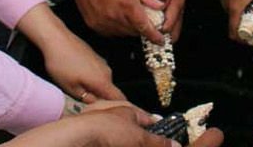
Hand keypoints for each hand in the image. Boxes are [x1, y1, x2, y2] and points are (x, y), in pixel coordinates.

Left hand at [46, 33, 123, 106]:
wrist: (56, 39)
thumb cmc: (61, 61)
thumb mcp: (69, 87)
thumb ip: (85, 99)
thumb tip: (92, 103)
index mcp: (102, 81)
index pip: (119, 98)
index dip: (116, 108)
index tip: (108, 112)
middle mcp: (106, 71)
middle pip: (109, 91)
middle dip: (99, 98)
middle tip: (83, 101)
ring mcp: (101, 63)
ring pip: (102, 81)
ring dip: (93, 87)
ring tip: (75, 86)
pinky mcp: (95, 57)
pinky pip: (97, 72)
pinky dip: (89, 77)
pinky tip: (74, 75)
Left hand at [50, 103, 179, 146]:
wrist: (77, 137)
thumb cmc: (106, 129)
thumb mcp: (139, 138)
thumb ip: (157, 142)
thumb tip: (175, 145)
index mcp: (127, 109)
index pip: (147, 118)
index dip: (156, 127)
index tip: (164, 137)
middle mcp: (113, 114)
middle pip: (132, 127)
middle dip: (141, 137)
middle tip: (149, 144)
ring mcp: (99, 125)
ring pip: (118, 134)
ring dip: (126, 141)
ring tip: (131, 144)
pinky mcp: (91, 136)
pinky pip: (107, 139)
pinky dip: (112, 142)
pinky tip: (112, 145)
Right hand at [66, 0, 164, 40]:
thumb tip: (160, 6)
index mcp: (127, 5)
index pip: (144, 27)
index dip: (154, 36)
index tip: (160, 40)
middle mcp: (114, 16)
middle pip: (134, 31)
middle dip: (142, 28)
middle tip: (144, 19)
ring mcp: (102, 22)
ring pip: (122, 33)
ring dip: (129, 28)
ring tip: (128, 14)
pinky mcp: (93, 24)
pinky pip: (110, 32)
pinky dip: (117, 28)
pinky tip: (117, 16)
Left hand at [144, 0, 189, 40]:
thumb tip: (162, 1)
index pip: (171, 21)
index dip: (162, 32)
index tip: (153, 39)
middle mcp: (179, 0)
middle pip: (176, 25)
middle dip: (166, 36)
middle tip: (154, 46)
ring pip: (174, 20)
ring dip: (166, 30)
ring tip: (154, 39)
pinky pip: (172, 14)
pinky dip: (165, 21)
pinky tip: (156, 24)